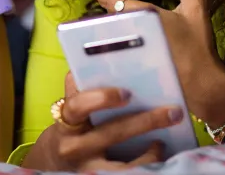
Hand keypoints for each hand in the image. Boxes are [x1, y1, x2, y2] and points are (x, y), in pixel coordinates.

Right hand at [21, 73, 180, 171]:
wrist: (53, 162)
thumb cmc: (70, 127)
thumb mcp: (70, 109)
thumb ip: (81, 89)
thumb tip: (102, 60)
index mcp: (67, 121)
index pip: (78, 106)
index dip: (101, 99)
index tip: (126, 93)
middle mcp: (74, 147)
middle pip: (111, 134)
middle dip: (144, 122)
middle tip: (172, 112)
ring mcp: (87, 168)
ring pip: (121, 166)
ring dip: (149, 153)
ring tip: (165, 140)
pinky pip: (128, 174)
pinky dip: (147, 165)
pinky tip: (159, 153)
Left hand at [78, 0, 224, 126]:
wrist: (201, 83)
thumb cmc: (198, 44)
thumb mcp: (195, 7)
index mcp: (142, 14)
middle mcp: (128, 31)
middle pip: (111, 11)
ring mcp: (125, 49)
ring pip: (113, 27)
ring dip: (119, 16)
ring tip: (138, 9)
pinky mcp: (127, 63)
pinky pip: (116, 44)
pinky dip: (120, 34)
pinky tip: (135, 31)